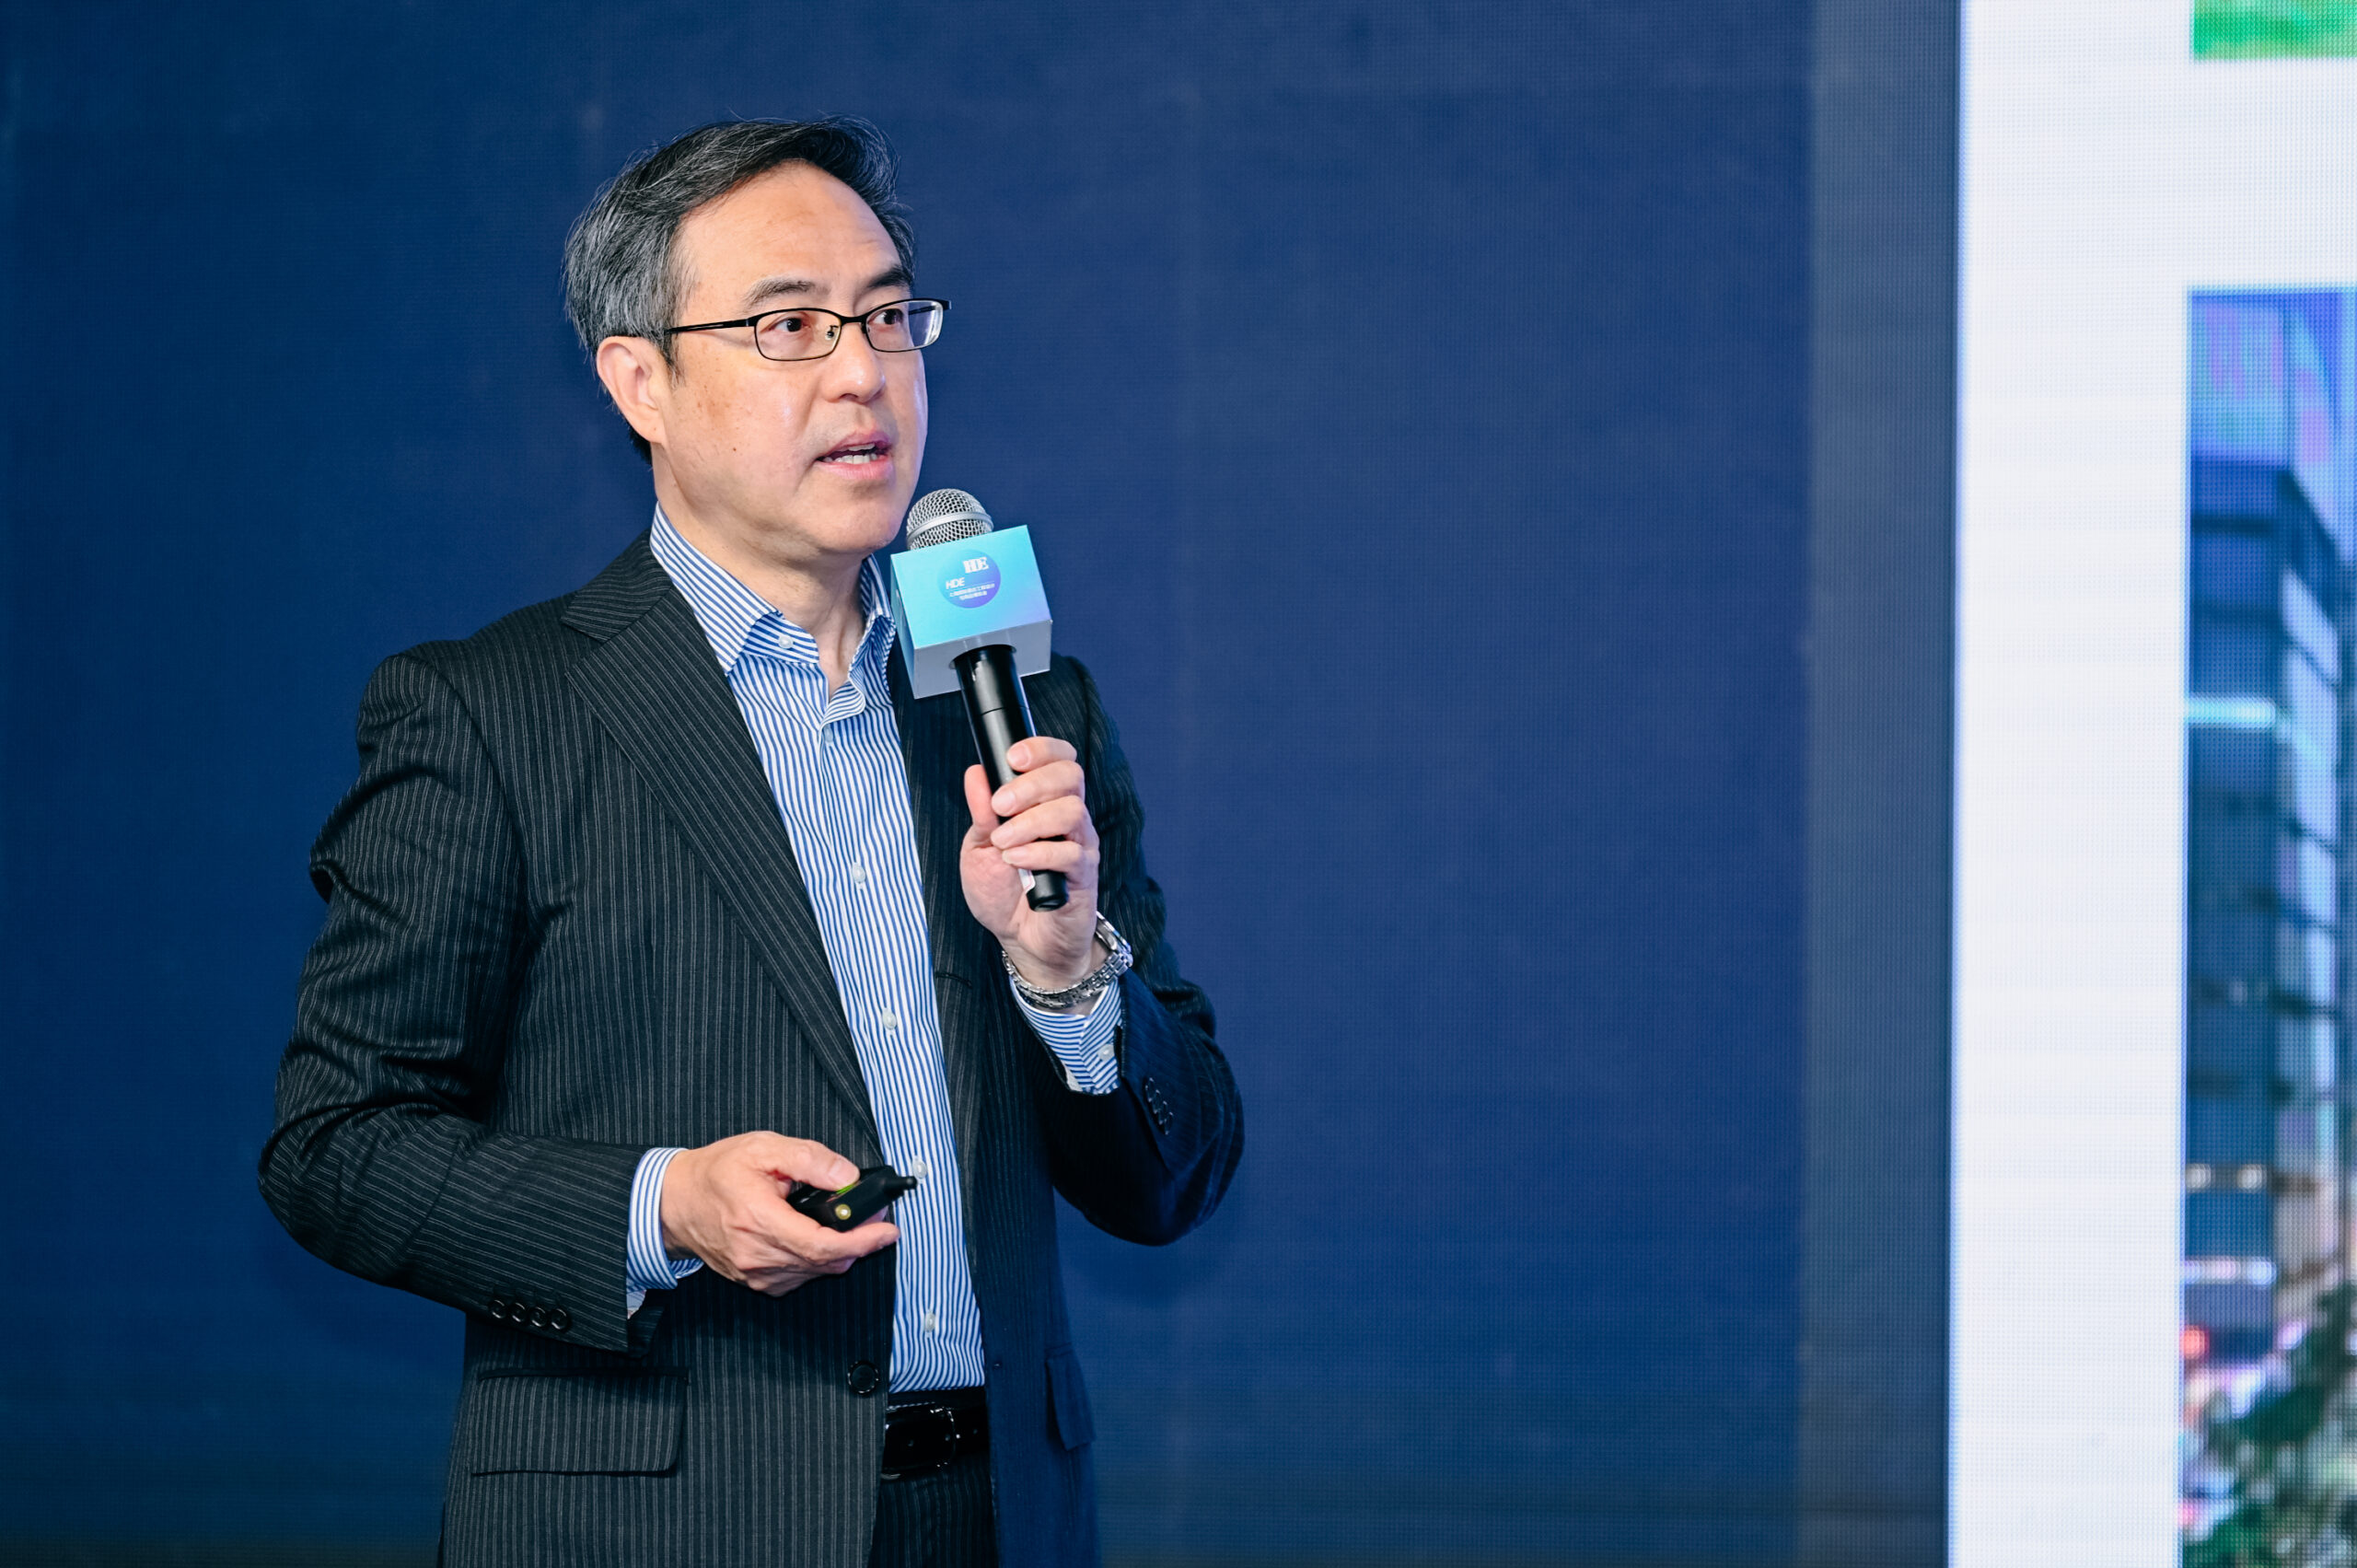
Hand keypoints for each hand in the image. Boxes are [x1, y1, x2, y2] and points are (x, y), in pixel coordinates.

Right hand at [659, 1132, 897, 1295]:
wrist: (675, 1202)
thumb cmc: (716, 1173)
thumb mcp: (763, 1148)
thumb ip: (809, 1159)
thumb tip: (846, 1175)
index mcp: (758, 1220)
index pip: (822, 1244)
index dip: (862, 1241)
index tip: (887, 1230)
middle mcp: (756, 1255)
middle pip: (825, 1262)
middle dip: (859, 1242)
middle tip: (874, 1217)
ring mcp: (755, 1273)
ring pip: (815, 1272)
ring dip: (840, 1252)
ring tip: (848, 1223)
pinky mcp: (755, 1281)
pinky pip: (799, 1277)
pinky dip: (817, 1260)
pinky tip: (818, 1237)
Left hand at [960, 736, 1100, 991]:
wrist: (1022, 940)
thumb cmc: (1003, 893)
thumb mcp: (979, 848)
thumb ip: (981, 812)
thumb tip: (976, 774)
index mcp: (1046, 802)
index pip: (1059, 759)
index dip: (1042, 749)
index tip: (1013, 757)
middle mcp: (1069, 818)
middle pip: (1070, 776)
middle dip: (1031, 784)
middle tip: (1000, 805)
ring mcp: (1080, 845)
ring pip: (1072, 811)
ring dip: (1030, 823)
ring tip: (1003, 841)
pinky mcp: (1083, 876)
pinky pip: (1071, 853)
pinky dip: (1038, 853)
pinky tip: (1015, 861)